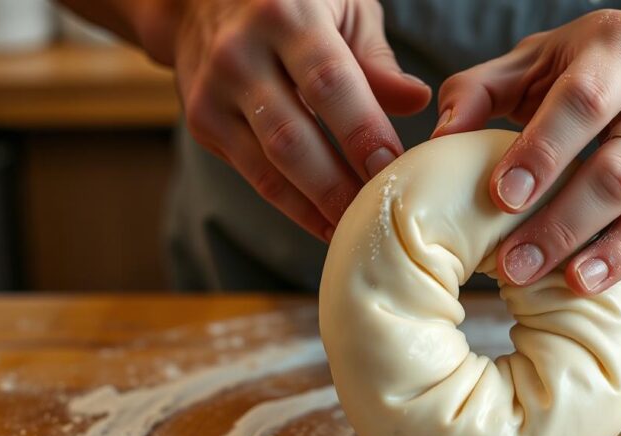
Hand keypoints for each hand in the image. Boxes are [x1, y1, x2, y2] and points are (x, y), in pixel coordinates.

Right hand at [168, 0, 430, 240]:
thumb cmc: (293, 1)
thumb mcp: (341, 7)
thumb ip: (376, 60)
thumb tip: (418, 101)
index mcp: (286, 14)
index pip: (329, 83)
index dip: (362, 132)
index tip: (396, 169)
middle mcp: (241, 52)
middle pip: (293, 136)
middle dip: (340, 184)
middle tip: (381, 214)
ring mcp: (212, 91)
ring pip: (270, 165)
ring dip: (318, 205)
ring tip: (358, 228)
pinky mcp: (201, 121)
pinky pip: (254, 175)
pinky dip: (293, 205)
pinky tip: (326, 222)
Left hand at [433, 8, 620, 294]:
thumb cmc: (591, 73)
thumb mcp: (536, 62)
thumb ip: (481, 91)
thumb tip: (441, 137)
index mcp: (619, 49)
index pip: (581, 102)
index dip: (541, 152)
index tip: (500, 197)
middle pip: (612, 166)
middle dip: (557, 220)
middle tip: (508, 263)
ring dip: (586, 248)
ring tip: (537, 279)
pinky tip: (583, 281)